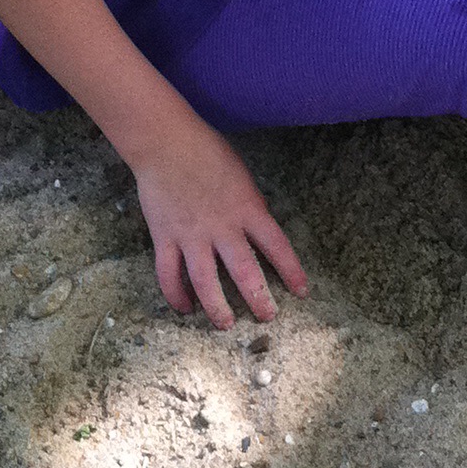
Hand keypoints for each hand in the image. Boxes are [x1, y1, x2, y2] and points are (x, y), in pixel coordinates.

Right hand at [134, 118, 308, 329]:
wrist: (166, 143)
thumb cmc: (208, 153)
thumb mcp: (242, 177)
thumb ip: (251, 206)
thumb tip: (259, 232)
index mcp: (246, 209)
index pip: (276, 245)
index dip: (291, 271)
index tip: (302, 292)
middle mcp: (222, 227)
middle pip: (244, 271)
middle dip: (258, 299)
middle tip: (267, 317)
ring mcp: (191, 235)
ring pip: (205, 282)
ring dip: (217, 308)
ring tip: (226, 324)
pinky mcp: (165, 238)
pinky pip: (169, 275)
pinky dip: (176, 296)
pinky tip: (186, 308)